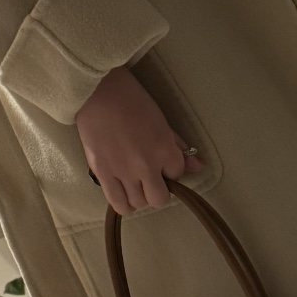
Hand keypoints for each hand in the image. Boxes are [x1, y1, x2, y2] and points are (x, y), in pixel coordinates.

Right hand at [74, 65, 204, 214]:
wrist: (98, 93)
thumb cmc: (131, 100)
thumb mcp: (161, 121)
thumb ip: (177, 146)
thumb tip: (198, 166)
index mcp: (164, 149)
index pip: (177, 174)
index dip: (171, 170)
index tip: (162, 163)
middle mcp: (146, 165)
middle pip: (159, 198)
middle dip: (158, 191)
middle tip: (150, 180)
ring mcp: (123, 172)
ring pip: (139, 203)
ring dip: (140, 197)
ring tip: (135, 185)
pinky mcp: (103, 174)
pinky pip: (118, 203)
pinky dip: (124, 204)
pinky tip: (124, 194)